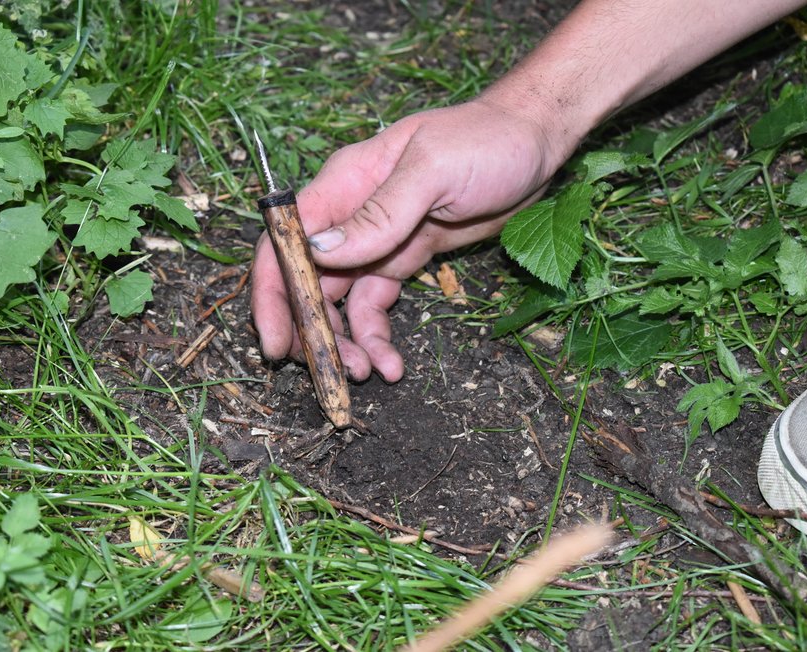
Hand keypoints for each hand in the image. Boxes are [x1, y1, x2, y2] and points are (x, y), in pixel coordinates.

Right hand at [251, 97, 567, 381]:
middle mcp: (350, 215)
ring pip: (339, 302)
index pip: (285, 239)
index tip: (274, 340)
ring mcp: (376, 241)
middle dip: (308, 330)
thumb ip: (379, 214)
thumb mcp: (434, 172)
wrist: (534, 143)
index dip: (272, 291)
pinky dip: (376, 336)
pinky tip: (390, 362)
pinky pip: (375, 305)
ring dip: (344, 341)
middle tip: (323, 373)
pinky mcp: (403, 260)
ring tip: (365, 373)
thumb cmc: (486, 141)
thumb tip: (317, 251)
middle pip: (305, 279)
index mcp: (344, 183)